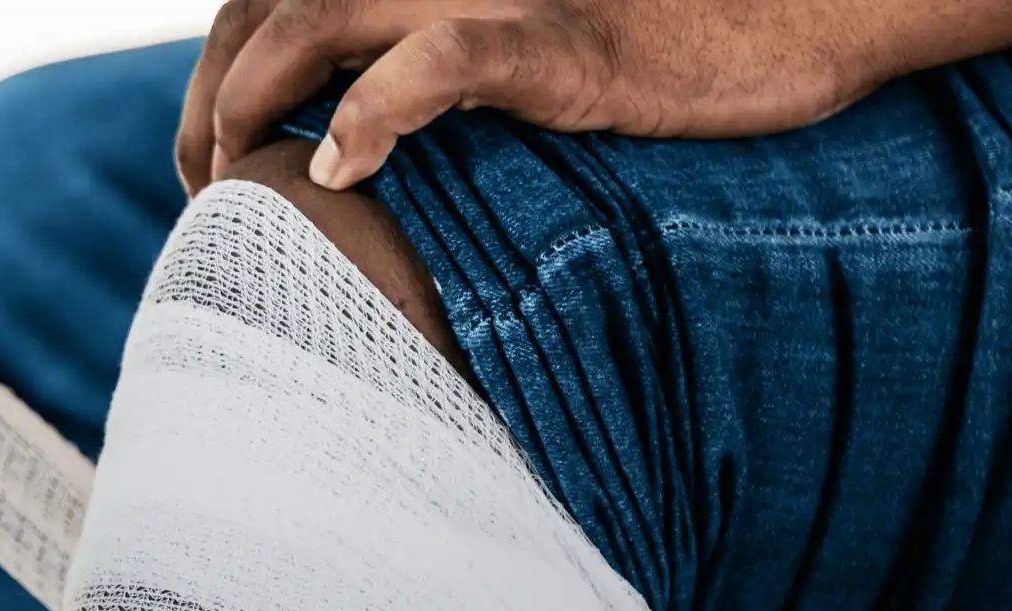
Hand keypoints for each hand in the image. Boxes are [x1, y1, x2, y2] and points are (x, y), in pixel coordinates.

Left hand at [178, 0, 895, 192]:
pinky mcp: (560, 38)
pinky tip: (339, 172)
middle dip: (211, 99)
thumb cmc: (670, 43)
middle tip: (206, 192)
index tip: (208, 160)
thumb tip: (349, 148)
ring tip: (239, 187)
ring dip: (250, 103)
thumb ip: (434, 67)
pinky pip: (437, 59)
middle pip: (268, 6)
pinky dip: (370, 112)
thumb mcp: (526, 46)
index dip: (218, 71)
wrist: (806, 13)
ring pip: (317, 17)